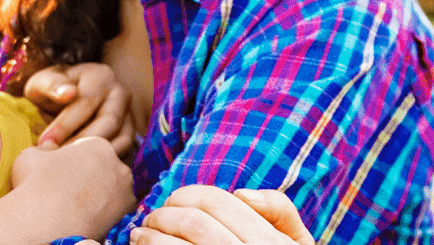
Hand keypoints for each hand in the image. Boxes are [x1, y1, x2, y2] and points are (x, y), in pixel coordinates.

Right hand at [10, 136, 134, 238]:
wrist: (44, 221)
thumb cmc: (34, 183)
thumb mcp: (31, 155)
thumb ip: (45, 148)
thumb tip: (49, 147)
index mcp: (97, 145)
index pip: (91, 150)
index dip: (75, 161)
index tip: (62, 173)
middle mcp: (117, 164)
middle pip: (105, 168)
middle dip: (91, 177)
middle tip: (70, 189)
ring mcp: (125, 189)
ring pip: (113, 188)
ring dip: (100, 194)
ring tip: (76, 205)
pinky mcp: (127, 212)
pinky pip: (116, 209)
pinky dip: (104, 212)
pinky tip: (84, 216)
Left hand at [24, 63, 136, 157]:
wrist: (65, 98)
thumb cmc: (51, 90)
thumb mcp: (44, 81)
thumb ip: (51, 85)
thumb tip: (68, 93)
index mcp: (101, 76)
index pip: (86, 103)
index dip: (64, 125)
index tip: (44, 142)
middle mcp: (121, 94)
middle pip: (108, 123)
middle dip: (80, 142)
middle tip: (56, 159)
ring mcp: (129, 115)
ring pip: (121, 140)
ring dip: (95, 155)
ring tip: (68, 167)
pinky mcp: (129, 135)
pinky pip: (123, 152)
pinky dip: (104, 162)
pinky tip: (81, 170)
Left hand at [131, 185, 314, 244]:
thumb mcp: (293, 244)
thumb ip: (279, 213)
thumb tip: (242, 194)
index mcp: (271, 242)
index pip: (215, 202)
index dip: (184, 196)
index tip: (171, 203)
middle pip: (192, 221)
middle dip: (162, 215)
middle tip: (151, 219)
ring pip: (174, 244)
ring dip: (150, 236)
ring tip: (140, 235)